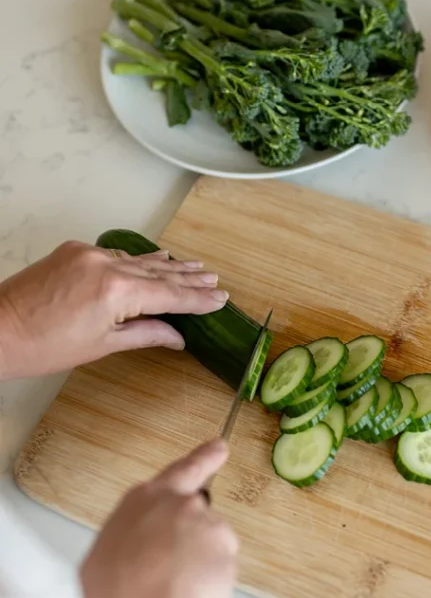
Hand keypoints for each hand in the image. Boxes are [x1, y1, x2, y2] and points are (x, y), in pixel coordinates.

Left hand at [0, 240, 227, 380]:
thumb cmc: (43, 346)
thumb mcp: (102, 345)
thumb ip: (146, 333)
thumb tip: (177, 336)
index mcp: (117, 292)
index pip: (170, 295)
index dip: (198, 299)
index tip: (220, 298)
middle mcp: (107, 266)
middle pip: (159, 273)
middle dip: (189, 278)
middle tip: (215, 280)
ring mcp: (90, 255)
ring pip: (140, 261)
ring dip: (169, 266)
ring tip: (196, 267)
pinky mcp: (75, 251)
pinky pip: (117, 255)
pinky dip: (139, 261)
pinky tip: (157, 259)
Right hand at [81, 440, 237, 597]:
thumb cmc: (107, 588)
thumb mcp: (111, 548)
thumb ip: (141, 536)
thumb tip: (150, 553)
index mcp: (148, 498)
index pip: (184, 470)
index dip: (204, 458)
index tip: (220, 447)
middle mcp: (185, 505)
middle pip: (198, 522)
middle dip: (190, 546)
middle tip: (168, 576)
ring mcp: (211, 528)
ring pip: (211, 552)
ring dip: (197, 570)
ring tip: (167, 595)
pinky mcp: (229, 556)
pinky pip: (219, 576)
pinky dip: (207, 590)